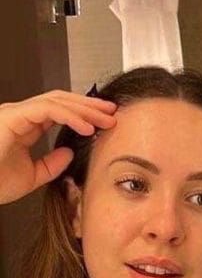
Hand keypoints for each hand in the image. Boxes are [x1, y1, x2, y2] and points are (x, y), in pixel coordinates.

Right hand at [0, 91, 117, 205]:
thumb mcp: (32, 176)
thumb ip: (51, 164)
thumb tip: (70, 152)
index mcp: (23, 125)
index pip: (58, 110)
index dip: (83, 113)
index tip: (105, 121)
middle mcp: (19, 114)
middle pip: (60, 101)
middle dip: (89, 106)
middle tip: (113, 114)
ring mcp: (15, 113)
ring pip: (56, 101)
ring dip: (84, 108)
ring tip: (106, 119)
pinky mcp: (12, 117)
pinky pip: (47, 109)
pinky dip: (70, 115)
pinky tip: (87, 126)